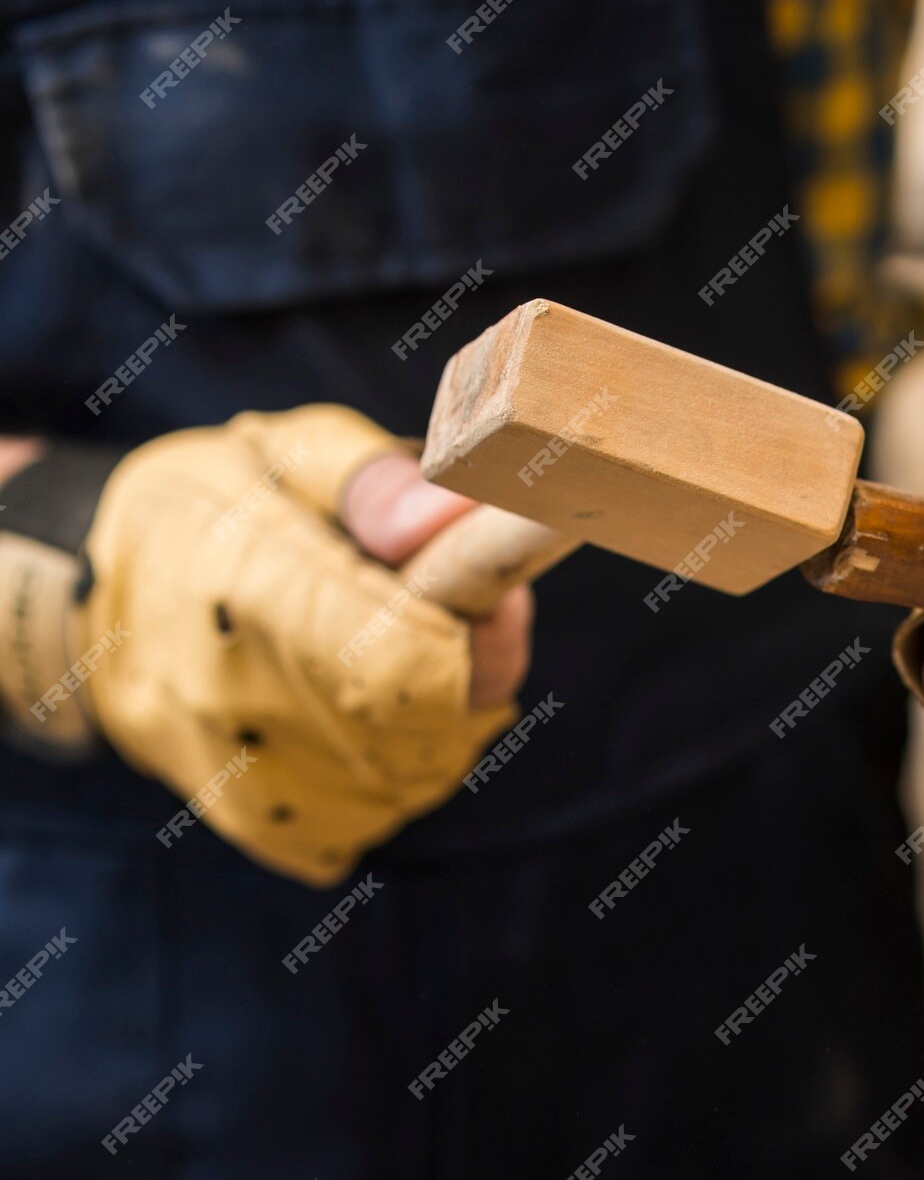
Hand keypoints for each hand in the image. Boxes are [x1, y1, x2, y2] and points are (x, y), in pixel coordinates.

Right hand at [74, 405, 531, 884]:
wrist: (87, 597)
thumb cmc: (209, 506)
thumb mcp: (282, 453)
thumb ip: (373, 481)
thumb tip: (452, 517)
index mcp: (252, 589)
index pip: (408, 656)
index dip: (477, 631)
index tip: (490, 594)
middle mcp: (241, 696)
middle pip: (426, 725)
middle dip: (472, 668)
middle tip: (457, 615)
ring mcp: (244, 769)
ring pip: (414, 776)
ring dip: (445, 719)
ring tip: (408, 656)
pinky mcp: (254, 816)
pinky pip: (374, 814)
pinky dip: (400, 768)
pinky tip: (374, 712)